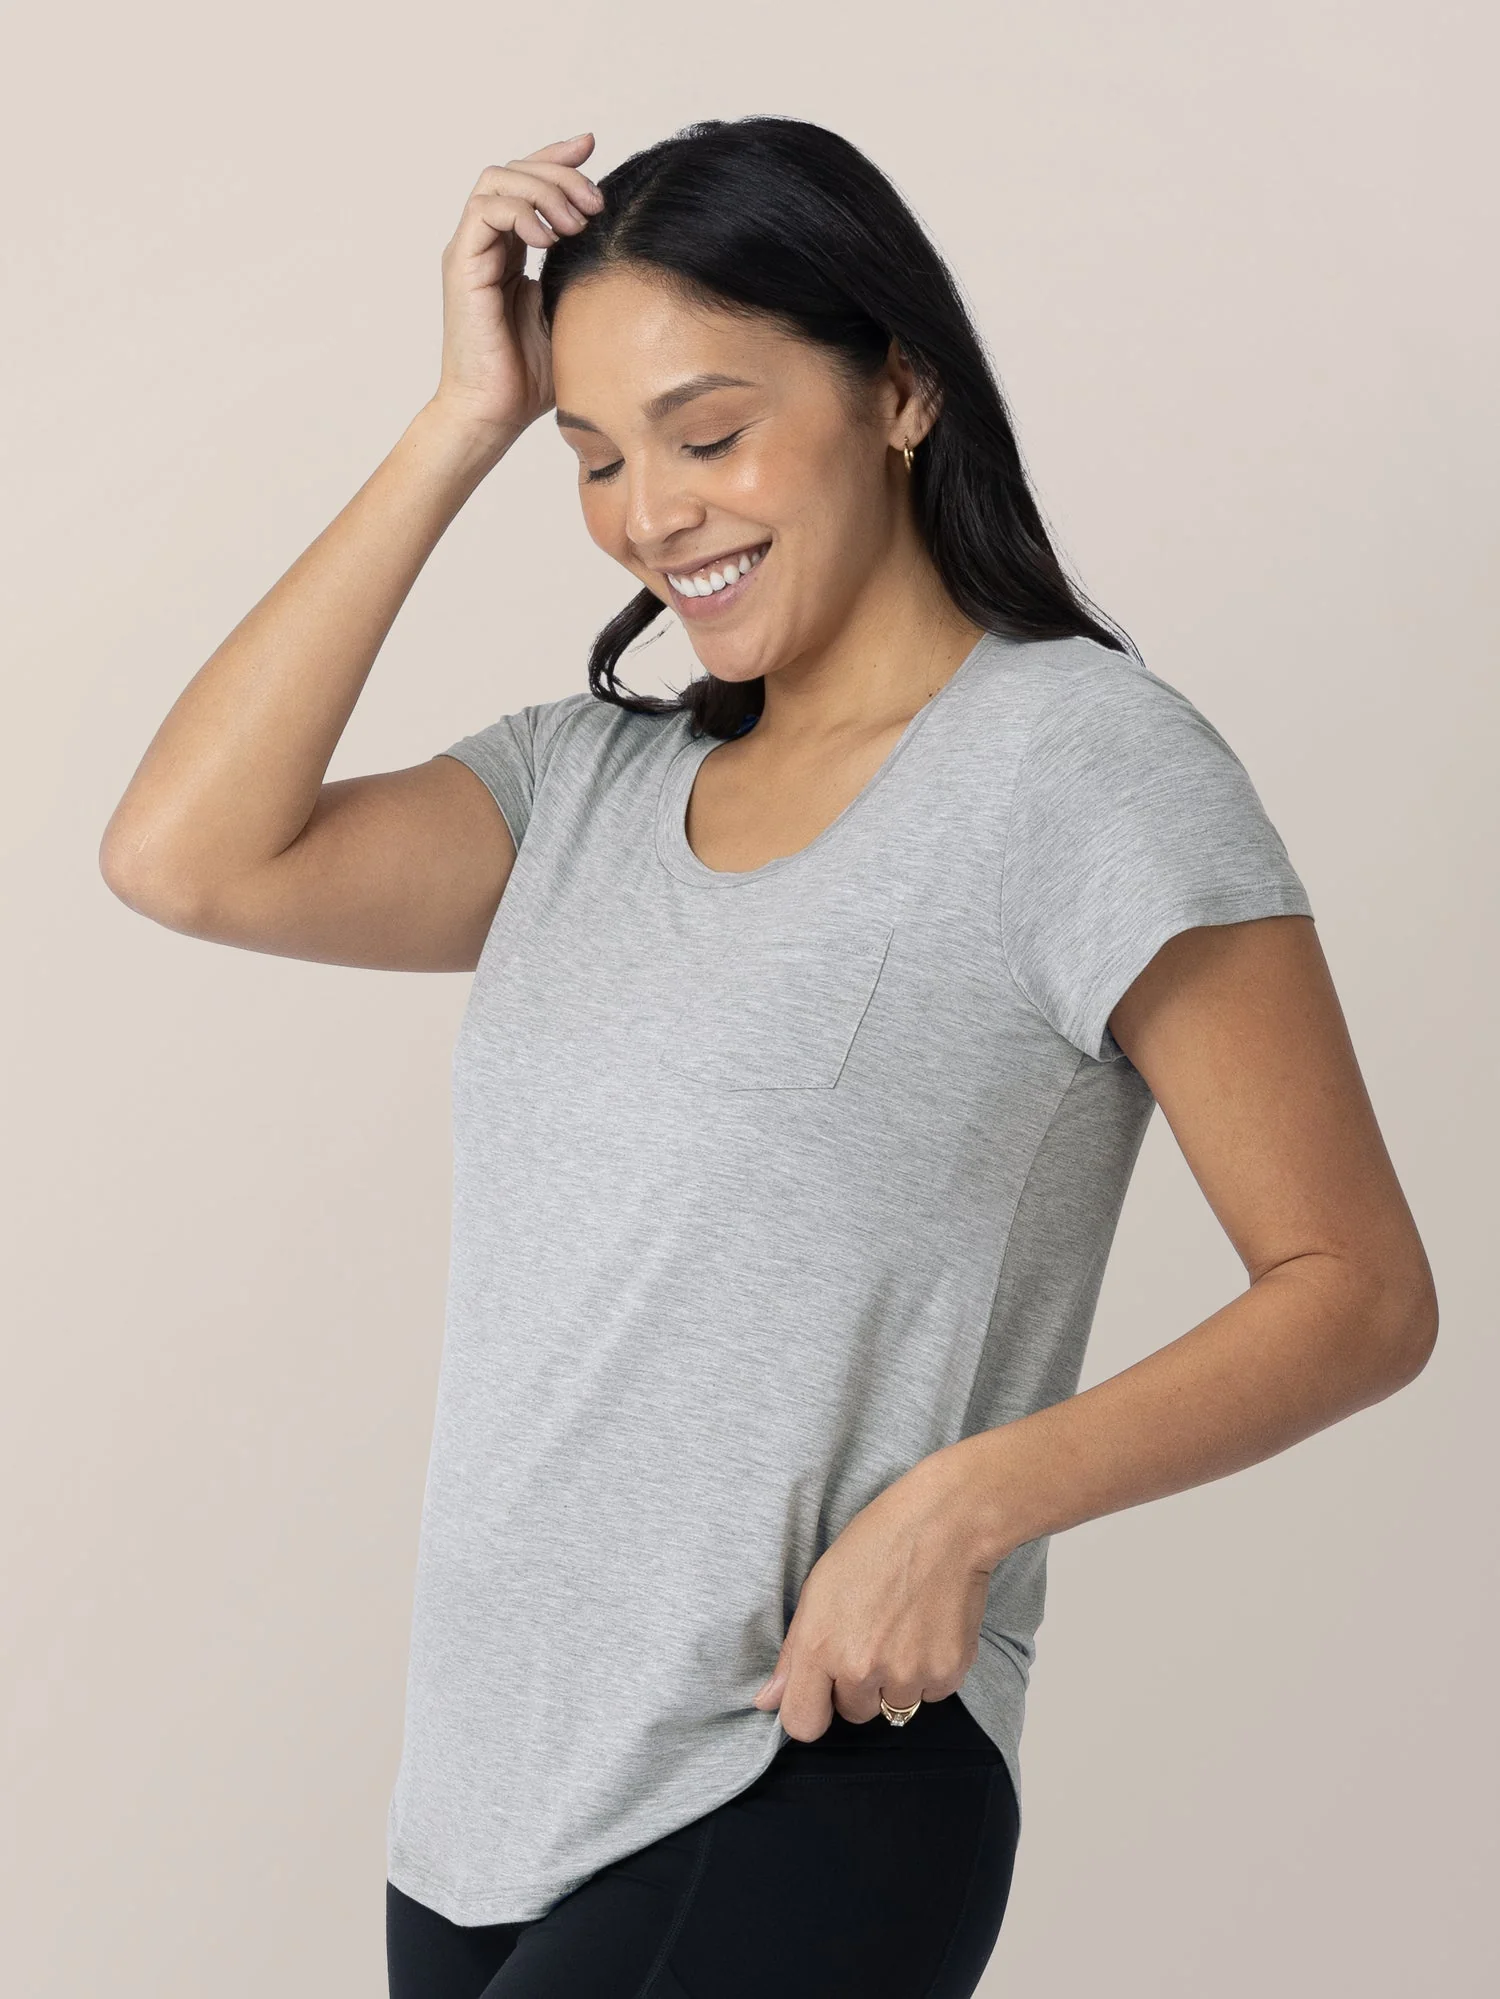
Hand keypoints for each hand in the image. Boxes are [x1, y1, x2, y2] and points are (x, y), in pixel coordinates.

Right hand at [431, 133, 605, 443]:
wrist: (495, 414)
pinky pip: (486, 209)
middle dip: (559, 172)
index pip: (528, 183)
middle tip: (595, 202)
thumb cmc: (531, 378)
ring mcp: (470, 251)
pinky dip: (520, 211)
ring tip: (574, 222)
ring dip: (542, 189)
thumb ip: (583, 274)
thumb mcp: (572, 313)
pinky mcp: (461, 265)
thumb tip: (623, 245)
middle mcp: (485, 243)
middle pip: (514, 169)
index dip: (558, 157)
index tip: (593, 147)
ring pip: (498, 179)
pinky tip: (547, 238)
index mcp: (508, 250)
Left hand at [750, 1442, 999, 1740]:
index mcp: (820, 1647)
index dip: (811, 1710)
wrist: (944, 1523)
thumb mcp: (819, 1586)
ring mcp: (907, 1675)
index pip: (803, 1724)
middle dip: (859, 1685)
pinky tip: (930, 1629)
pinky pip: (932, 1693)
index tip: (822, 1691)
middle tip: (873, 1635)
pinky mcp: (948, 1673)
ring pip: (894, 1705)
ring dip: (897, 1680)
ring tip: (905, 1628)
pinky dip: (931, 1671)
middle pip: (853, 1713)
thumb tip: (767, 1701)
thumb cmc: (875, 1544)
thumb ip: (793, 1652)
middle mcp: (861, 1669)